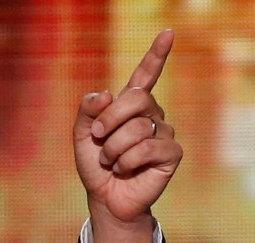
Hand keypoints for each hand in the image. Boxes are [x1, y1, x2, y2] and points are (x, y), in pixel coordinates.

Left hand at [74, 29, 183, 242]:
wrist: (105, 197)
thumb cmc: (96, 166)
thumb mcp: (82, 136)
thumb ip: (88, 111)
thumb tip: (106, 94)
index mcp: (131, 106)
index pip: (146, 75)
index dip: (156, 55)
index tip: (168, 32)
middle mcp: (151, 114)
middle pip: (136, 99)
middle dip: (109, 121)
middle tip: (99, 140)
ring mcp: (164, 132)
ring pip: (137, 128)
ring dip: (114, 149)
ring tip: (111, 162)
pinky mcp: (171, 153)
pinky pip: (147, 147)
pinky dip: (127, 161)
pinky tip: (125, 170)